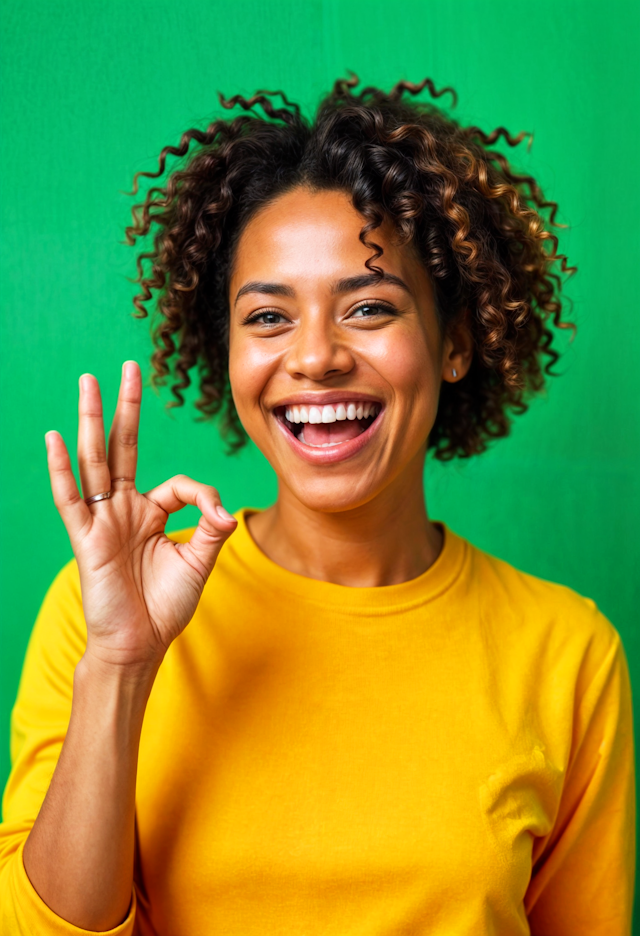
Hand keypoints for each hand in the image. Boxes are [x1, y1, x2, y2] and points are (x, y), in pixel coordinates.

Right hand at [45, 361, 236, 671]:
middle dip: (127, 408)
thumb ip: (211, 528)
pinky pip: (70, 498)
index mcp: (151, 513)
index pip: (177, 483)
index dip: (201, 494)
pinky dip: (61, 469)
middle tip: (128, 367)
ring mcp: (103, 520)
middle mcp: (124, 509)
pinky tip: (55, 438)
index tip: (217, 517)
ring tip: (88, 383)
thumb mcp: (198, 562)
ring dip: (93, 421)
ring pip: (95, 461)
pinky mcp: (86, 538)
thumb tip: (227, 509)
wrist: (140, 645)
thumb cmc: (165, 606)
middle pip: (124, 448)